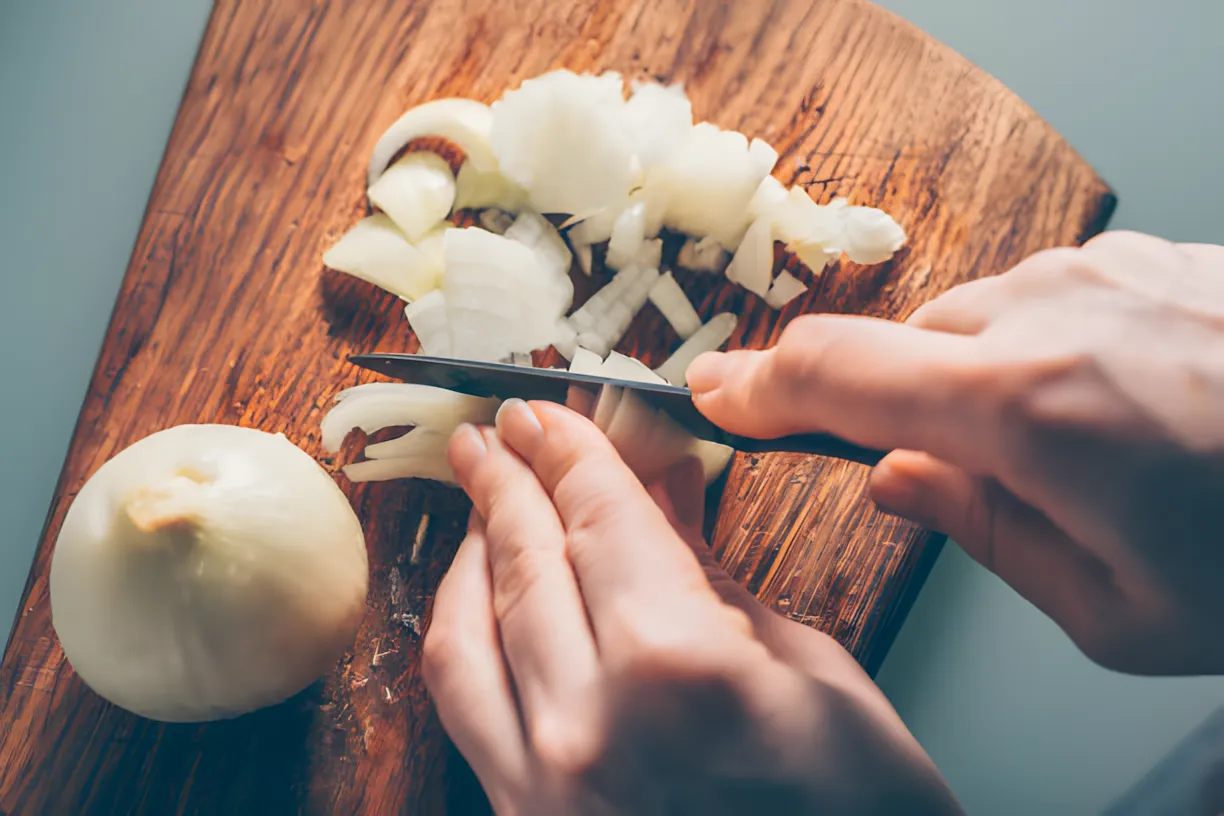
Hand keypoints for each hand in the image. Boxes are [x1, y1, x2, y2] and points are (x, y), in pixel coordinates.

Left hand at [423, 400, 959, 814]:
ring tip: (480, 501)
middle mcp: (590, 725)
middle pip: (525, 563)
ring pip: (465, 633)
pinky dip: (463, 635)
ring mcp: (543, 787)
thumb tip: (661, 499)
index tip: (547, 410)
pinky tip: (479, 598)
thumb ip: (716, 580)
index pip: (600, 519)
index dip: (570, 451)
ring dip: (469, 552)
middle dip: (508, 483)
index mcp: (678, 668)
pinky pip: (466, 708)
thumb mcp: (815, 674)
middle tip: (497, 433)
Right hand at [687, 231, 1223, 674]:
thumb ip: (980, 533)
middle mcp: (1055, 316)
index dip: (754, 385)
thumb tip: (900, 481)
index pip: (833, 374)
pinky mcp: (1154, 257)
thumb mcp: (1118, 611)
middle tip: (963, 480)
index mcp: (1028, 411)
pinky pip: (1049, 299)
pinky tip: (1119, 404)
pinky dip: (1045, 350)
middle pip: (904, 348)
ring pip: (976, 321)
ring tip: (1073, 453)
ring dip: (981, 383)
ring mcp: (1108, 273)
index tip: (708, 394)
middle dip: (899, 408)